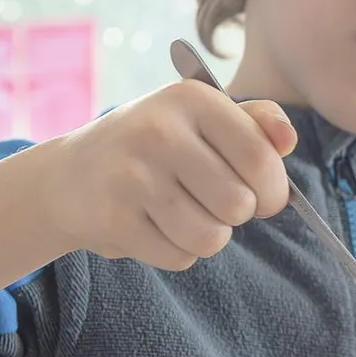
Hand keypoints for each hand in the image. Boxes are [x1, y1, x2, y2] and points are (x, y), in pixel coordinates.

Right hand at [41, 80, 295, 269]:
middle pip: (240, 205)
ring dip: (207, 237)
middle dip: (236, 214)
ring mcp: (131, 175)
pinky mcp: (113, 218)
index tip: (263, 197)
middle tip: (210, 201)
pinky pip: (179, 258)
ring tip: (181, 214)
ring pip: (212, 238)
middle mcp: (158, 131)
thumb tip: (287, 139)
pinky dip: (175, 252)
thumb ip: (254, 124)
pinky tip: (152, 226)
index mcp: (192, 99)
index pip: (261, 158)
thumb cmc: (156, 148)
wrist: (68, 176)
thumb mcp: (201, 120)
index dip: (274, 190)